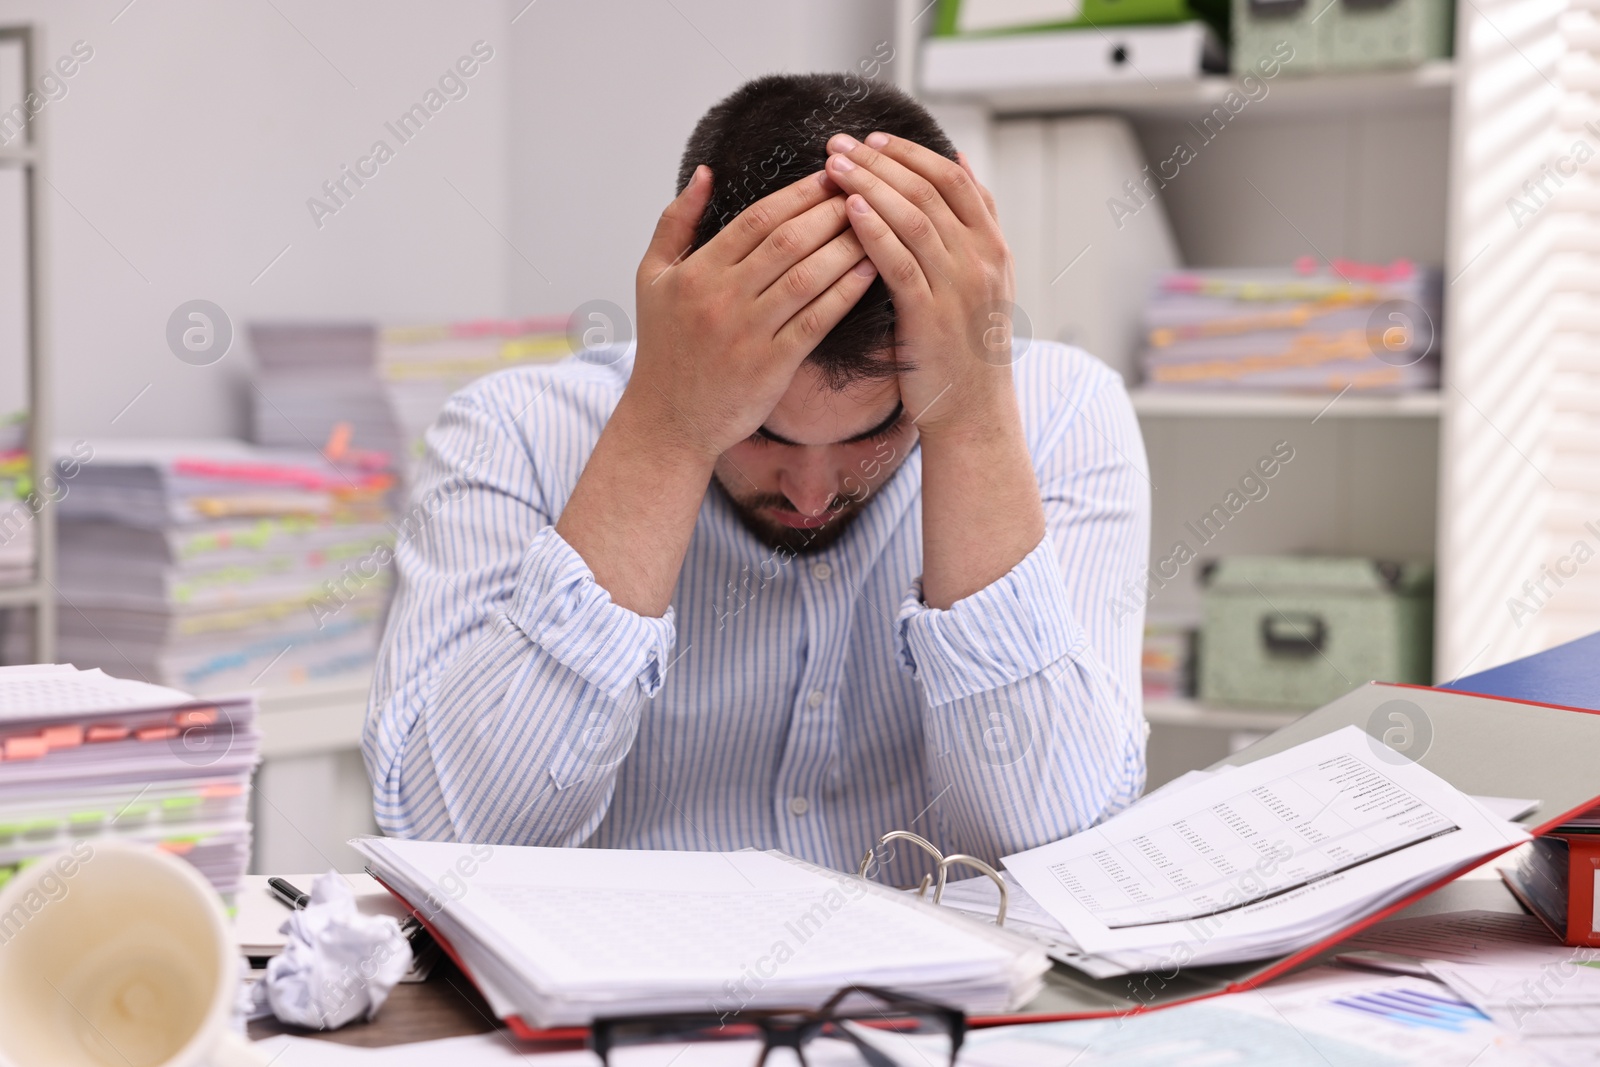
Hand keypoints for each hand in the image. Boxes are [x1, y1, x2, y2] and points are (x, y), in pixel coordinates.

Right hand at [625, 165, 880, 458]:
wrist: (668, 421)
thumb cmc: (664, 349)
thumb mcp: (653, 277)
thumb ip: (676, 221)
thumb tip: (706, 173)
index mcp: (698, 271)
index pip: (758, 219)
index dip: (799, 193)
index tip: (831, 176)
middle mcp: (722, 298)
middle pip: (788, 241)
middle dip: (830, 211)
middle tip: (865, 191)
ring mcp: (748, 332)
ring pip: (808, 277)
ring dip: (846, 247)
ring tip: (877, 225)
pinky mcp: (771, 365)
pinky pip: (817, 320)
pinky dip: (846, 293)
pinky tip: (871, 271)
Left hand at [824, 133, 1016, 438]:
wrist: (973, 410)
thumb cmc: (965, 344)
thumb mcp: (981, 277)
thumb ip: (973, 221)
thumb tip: (960, 159)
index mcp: (992, 246)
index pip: (952, 179)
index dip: (911, 153)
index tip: (872, 138)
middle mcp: (981, 260)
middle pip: (929, 191)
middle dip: (881, 162)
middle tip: (839, 143)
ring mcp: (959, 287)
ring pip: (914, 218)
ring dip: (870, 187)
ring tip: (833, 167)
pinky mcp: (931, 316)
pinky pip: (900, 263)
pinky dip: (874, 232)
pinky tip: (848, 211)